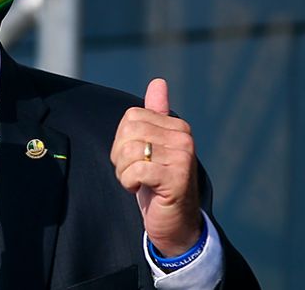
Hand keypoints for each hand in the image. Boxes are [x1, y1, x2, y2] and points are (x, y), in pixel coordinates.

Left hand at [110, 78, 201, 256]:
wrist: (175, 223)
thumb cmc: (158, 183)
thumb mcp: (152, 145)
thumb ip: (155, 114)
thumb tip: (158, 82)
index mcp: (176, 126)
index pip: (131, 117)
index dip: (122, 140)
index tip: (135, 158)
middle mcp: (184, 138)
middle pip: (128, 133)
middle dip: (120, 156)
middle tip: (134, 172)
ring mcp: (183, 157)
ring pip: (129, 151)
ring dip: (124, 172)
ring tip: (138, 182)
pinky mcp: (177, 178)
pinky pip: (136, 170)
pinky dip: (130, 182)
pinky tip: (142, 190)